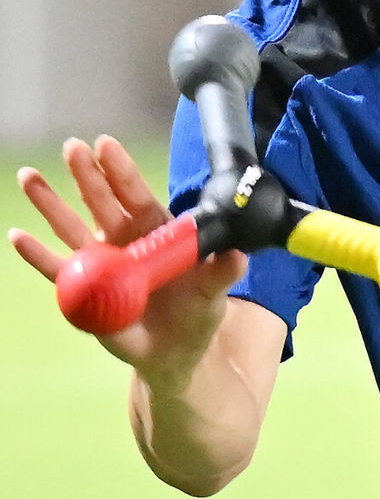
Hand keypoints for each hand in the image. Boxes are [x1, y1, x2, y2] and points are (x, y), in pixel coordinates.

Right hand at [9, 136, 247, 380]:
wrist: (175, 352)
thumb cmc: (196, 313)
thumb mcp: (212, 294)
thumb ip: (221, 273)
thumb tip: (239, 255)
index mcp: (156, 231)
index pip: (136, 195)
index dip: (121, 171)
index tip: (106, 145)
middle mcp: (124, 239)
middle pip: (101, 203)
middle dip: (87, 175)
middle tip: (72, 147)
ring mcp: (101, 263)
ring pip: (71, 228)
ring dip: (50, 203)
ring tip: (29, 177)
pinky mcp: (84, 291)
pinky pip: (57, 271)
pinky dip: (37, 255)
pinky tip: (17, 236)